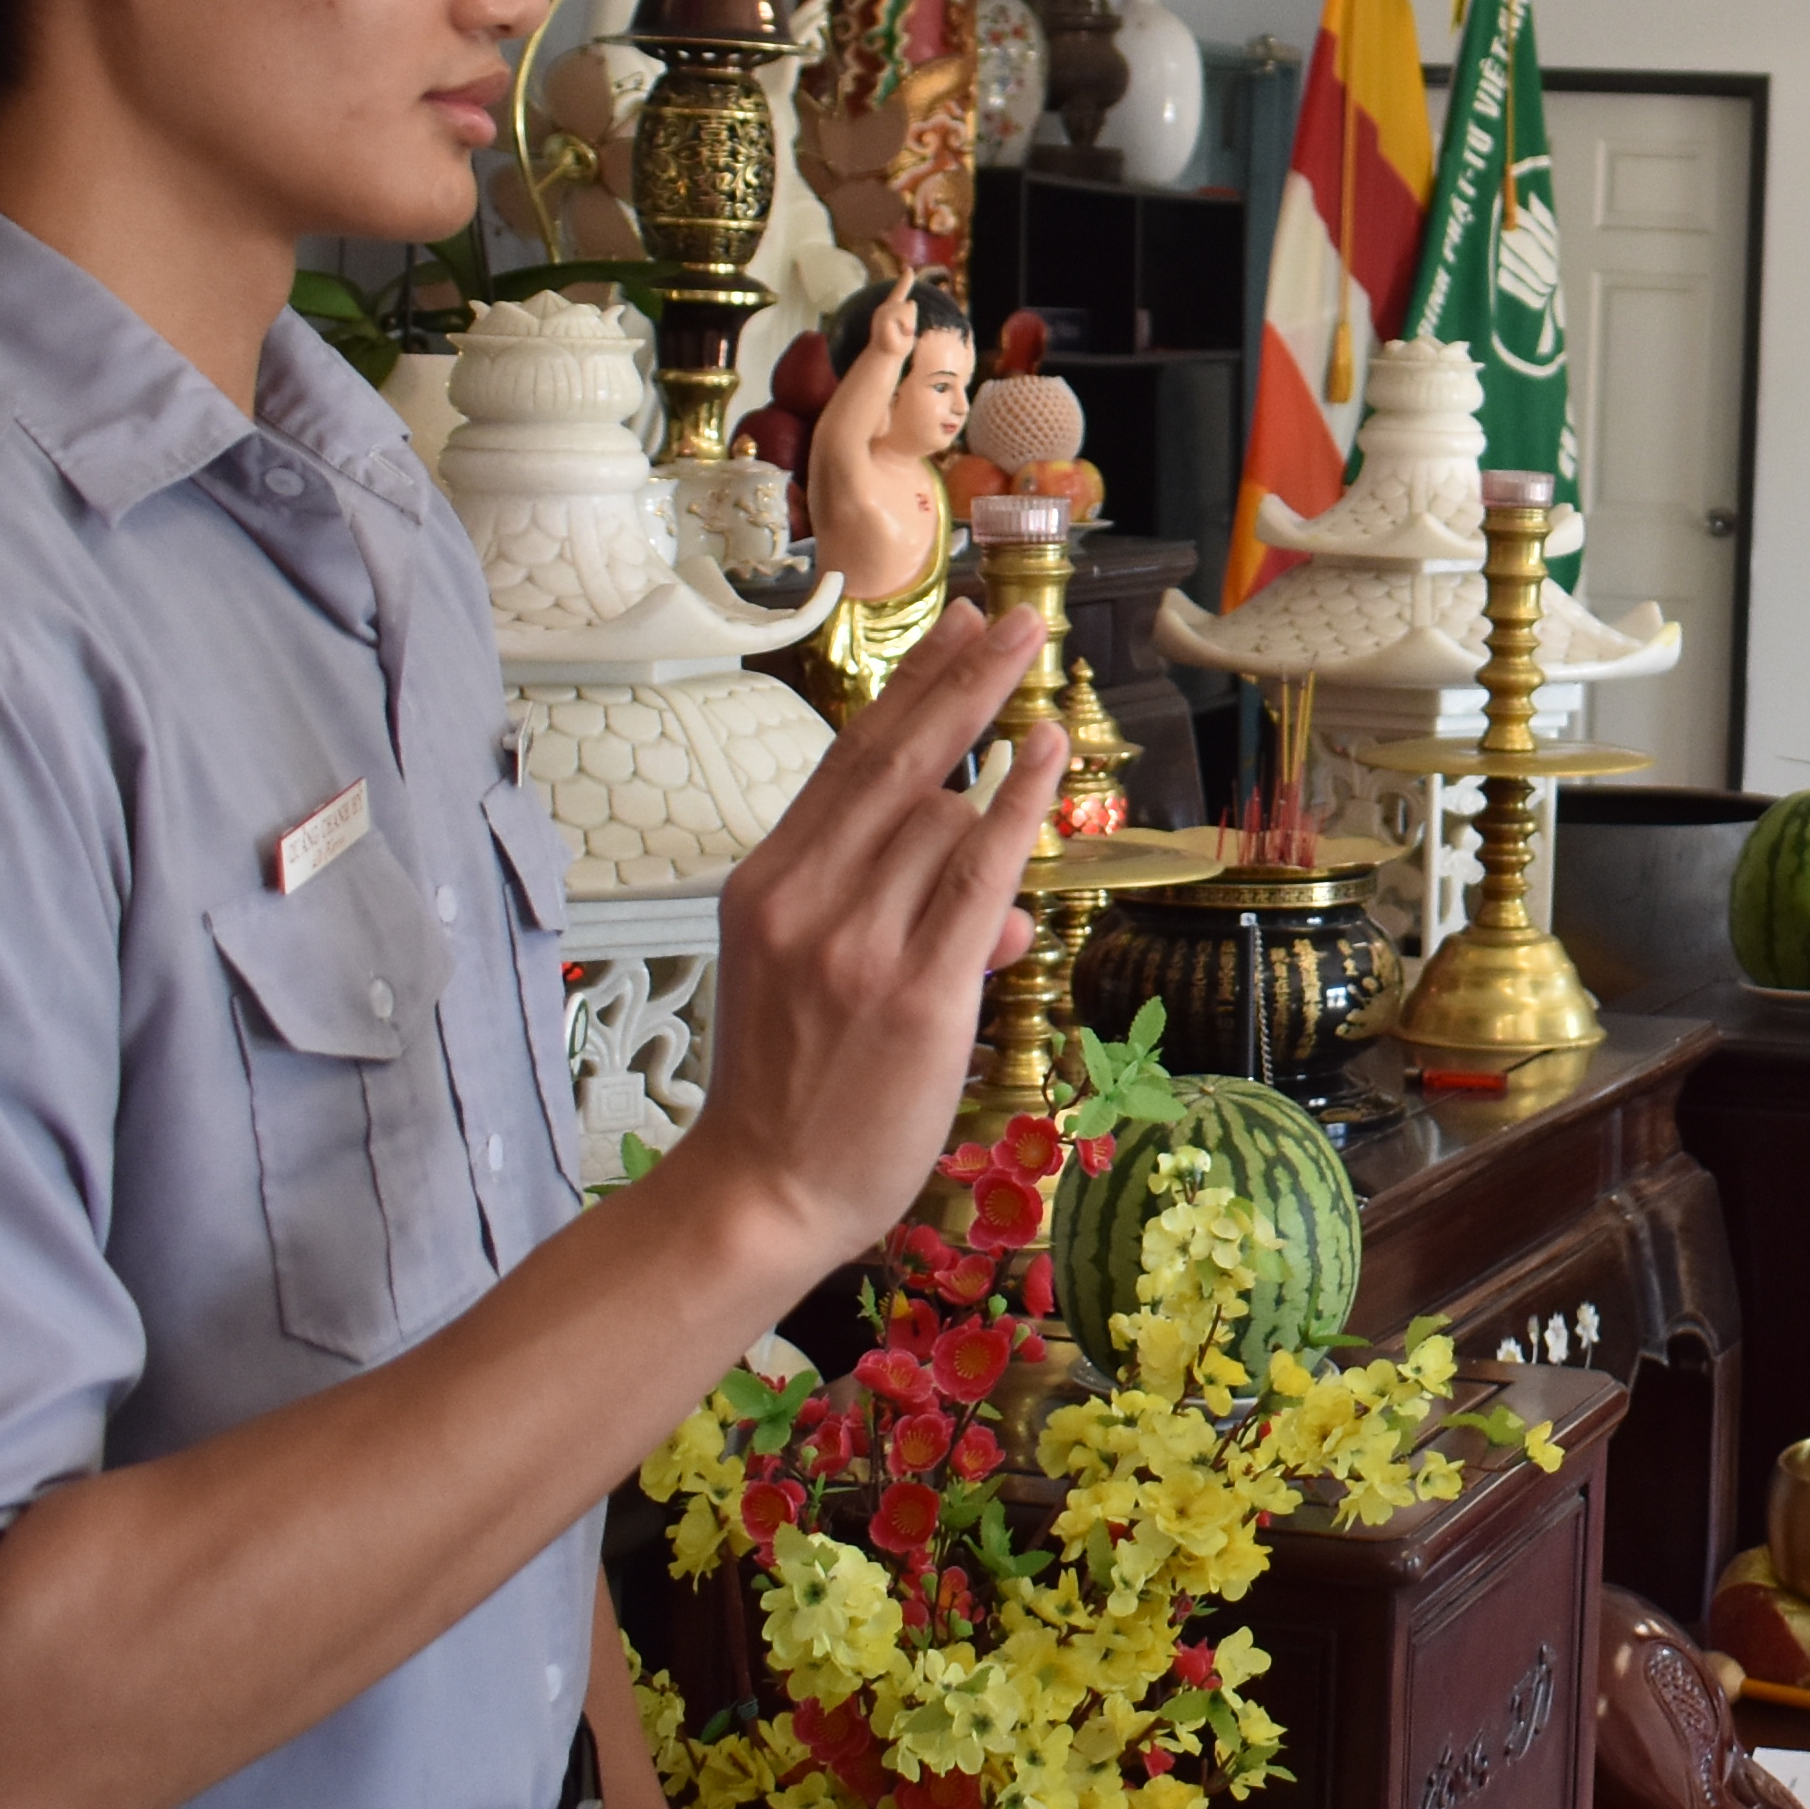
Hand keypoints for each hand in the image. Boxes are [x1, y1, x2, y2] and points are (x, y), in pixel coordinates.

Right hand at [687, 603, 1058, 1273]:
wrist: (762, 1191)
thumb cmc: (790, 1087)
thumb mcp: (807, 978)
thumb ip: (889, 917)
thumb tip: (1007, 905)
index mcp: (766, 884)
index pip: (848, 761)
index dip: (911, 689)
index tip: (954, 628)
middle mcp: (806, 900)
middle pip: (896, 758)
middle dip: (963, 677)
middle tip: (1015, 617)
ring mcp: (859, 944)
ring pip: (944, 824)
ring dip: (987, 824)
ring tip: (998, 861)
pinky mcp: (918, 991)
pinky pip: (980, 873)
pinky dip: (1018, 804)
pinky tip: (1046, 750)